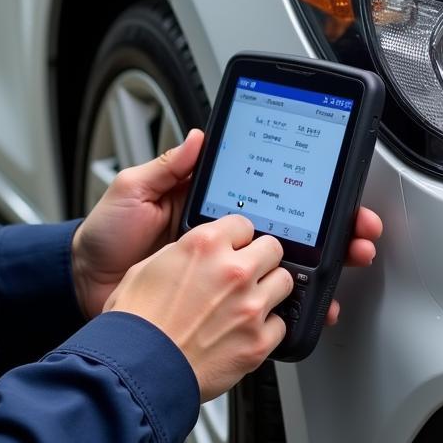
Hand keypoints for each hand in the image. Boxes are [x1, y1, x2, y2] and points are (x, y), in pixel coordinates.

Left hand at [71, 127, 384, 322]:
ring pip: (285, 267)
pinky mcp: (218, 303)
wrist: (85, 285)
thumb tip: (198, 137)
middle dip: (330, 226)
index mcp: (207, 204)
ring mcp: (223, 271)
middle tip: (358, 227)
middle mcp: (221, 236)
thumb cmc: (107, 235)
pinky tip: (316, 301)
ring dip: (325, 263)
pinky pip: (262, 304)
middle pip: (288, 228)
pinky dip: (294, 305)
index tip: (332, 189)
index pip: (264, 191)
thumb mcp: (131, 189)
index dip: (300, 190)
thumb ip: (167, 165)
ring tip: (350, 258)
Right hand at [104, 215, 291, 401]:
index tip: (234, 244)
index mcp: (205, 245)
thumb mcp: (149, 266)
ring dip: (268, 289)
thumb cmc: (137, 321)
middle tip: (247, 270)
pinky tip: (245, 331)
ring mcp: (249, 307)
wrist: (137, 368)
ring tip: (249, 300)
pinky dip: (266, 328)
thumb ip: (183, 253)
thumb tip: (197, 254)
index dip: (236, 235)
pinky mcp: (257, 343)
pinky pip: (280, 326)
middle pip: (272, 248)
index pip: (243, 223)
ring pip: (284, 282)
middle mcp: (233, 271)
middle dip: (260, 257)